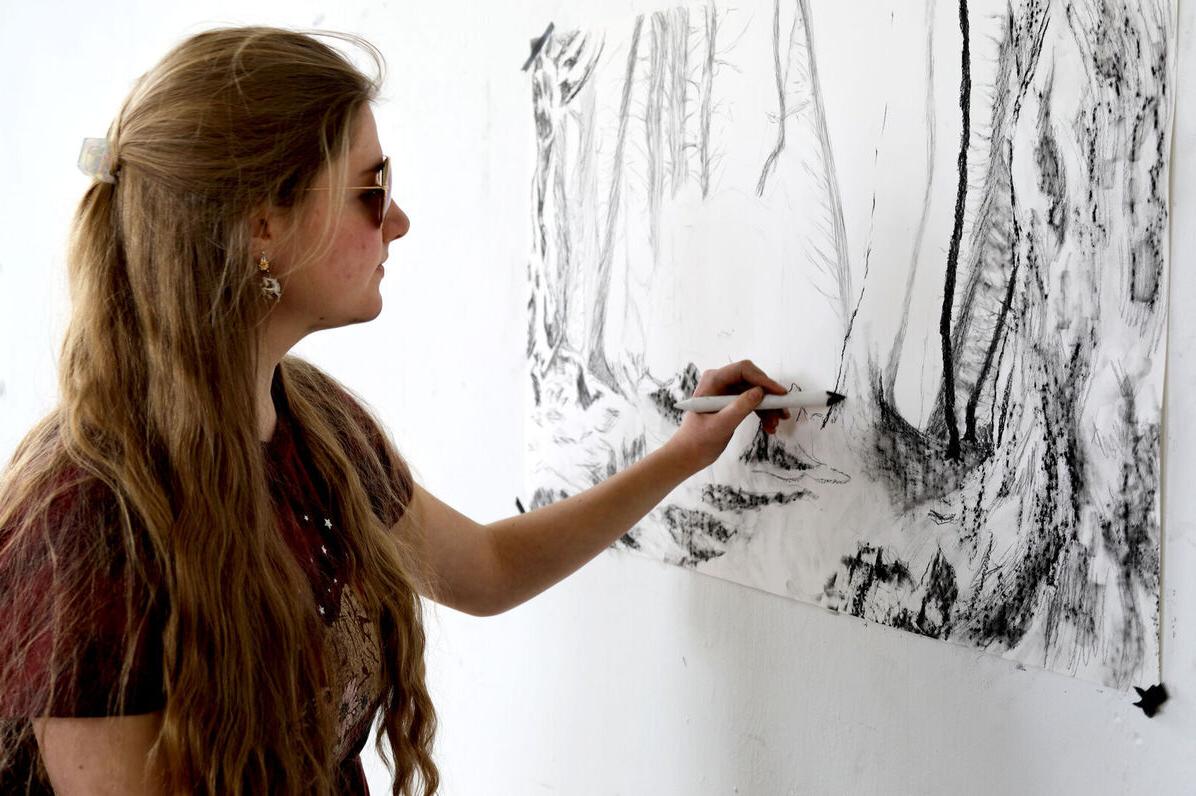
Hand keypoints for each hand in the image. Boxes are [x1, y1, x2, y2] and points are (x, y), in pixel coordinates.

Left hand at [667, 359, 791, 470]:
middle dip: (769, 397)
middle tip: (783, 413)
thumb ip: (739, 408)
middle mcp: (720, 381)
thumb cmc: (698, 440)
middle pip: (753, 381)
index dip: (764, 380)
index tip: (780, 394)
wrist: (689, 454)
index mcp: (713, 380)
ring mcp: (726, 391)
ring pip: (755, 393)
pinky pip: (752, 402)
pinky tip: (769, 426)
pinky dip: (762, 413)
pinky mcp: (731, 403)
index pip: (743, 370)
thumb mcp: (720, 425)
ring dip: (768, 408)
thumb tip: (760, 392)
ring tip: (776, 425)